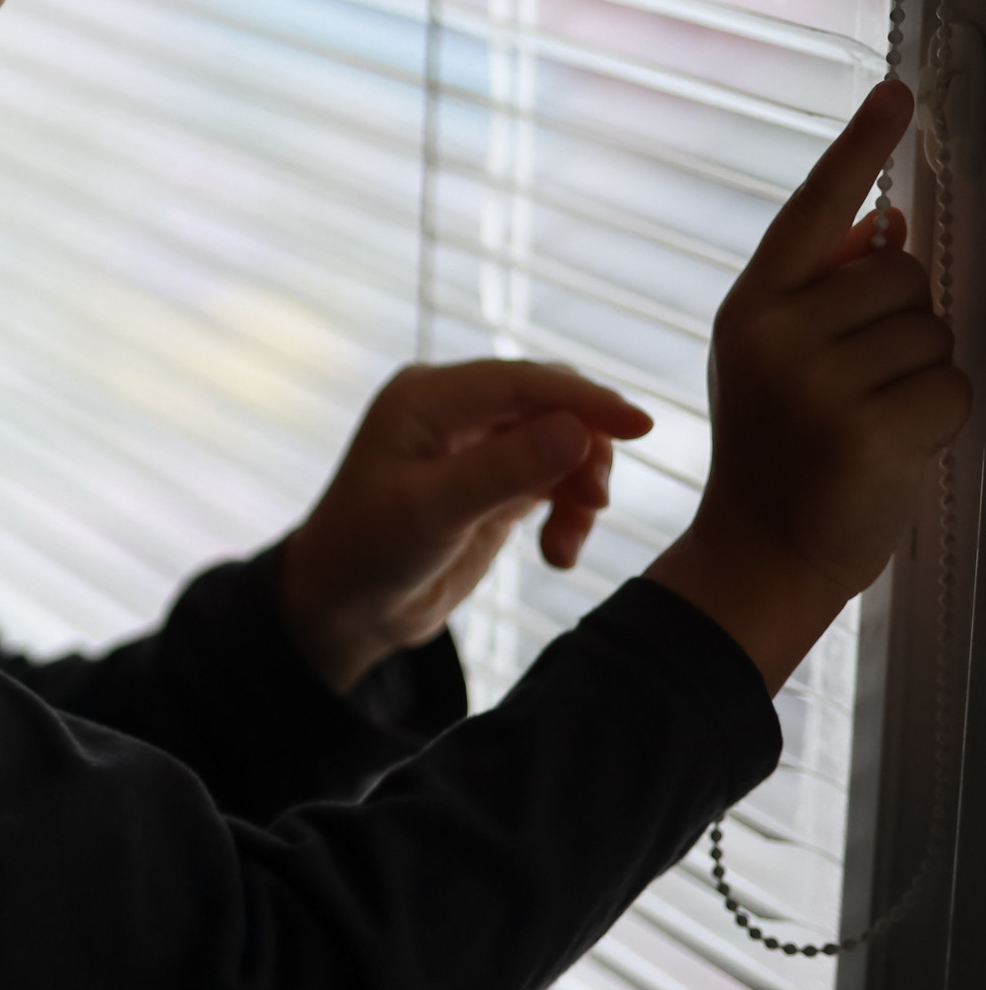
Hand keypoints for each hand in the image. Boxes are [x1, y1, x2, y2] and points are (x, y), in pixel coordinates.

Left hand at [282, 362, 654, 692]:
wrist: (346, 608)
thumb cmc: (369, 552)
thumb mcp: (434, 512)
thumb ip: (505, 470)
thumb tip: (579, 429)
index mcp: (427, 398)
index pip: (523, 381)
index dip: (585, 399)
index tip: (643, 427)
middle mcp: (454, 411)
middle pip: (552, 404)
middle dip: (585, 448)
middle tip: (594, 504)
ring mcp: (478, 446)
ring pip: (563, 443)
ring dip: (580, 488)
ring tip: (565, 544)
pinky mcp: (495, 483)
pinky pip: (556, 479)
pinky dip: (569, 511)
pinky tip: (558, 554)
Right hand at [649, 80, 968, 689]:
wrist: (759, 552)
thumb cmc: (780, 450)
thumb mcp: (772, 359)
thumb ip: (821, 290)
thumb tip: (891, 222)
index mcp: (749, 307)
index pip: (813, 208)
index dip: (859, 147)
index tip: (899, 92)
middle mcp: (775, 334)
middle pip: (901, 274)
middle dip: (905, 321)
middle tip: (860, 381)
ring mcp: (817, 383)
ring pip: (933, 331)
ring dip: (925, 372)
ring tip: (872, 418)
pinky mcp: (865, 430)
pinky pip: (951, 386)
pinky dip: (941, 417)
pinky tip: (894, 445)